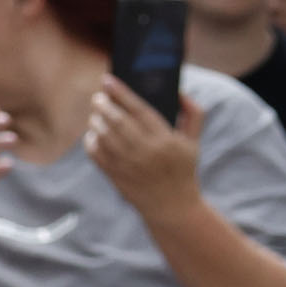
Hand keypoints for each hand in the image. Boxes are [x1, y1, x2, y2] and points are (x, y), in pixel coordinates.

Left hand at [81, 80, 205, 218]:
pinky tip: (95, 133)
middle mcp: (145, 151)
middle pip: (117, 121)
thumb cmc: (183, 169)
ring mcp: (127, 164)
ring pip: (103, 134)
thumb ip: (193, 114)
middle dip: (103, 104)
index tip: (108, 80)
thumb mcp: (194, 142)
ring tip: (96, 113)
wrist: (171, 206)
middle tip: (98, 96)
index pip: (139, 110)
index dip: (121, 93)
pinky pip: (95, 152)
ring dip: (96, 120)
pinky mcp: (114, 175)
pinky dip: (91, 139)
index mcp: (166, 140)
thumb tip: (179, 91)